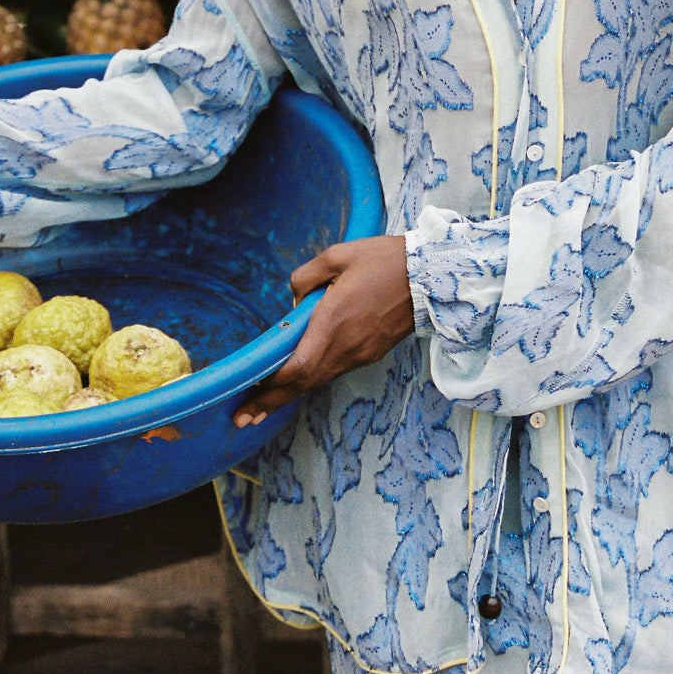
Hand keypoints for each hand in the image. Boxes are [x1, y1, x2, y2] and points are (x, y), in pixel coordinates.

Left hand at [232, 234, 413, 427]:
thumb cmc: (383, 261)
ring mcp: (359, 354)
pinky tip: (298, 381)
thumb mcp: (337, 255)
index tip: (247, 393)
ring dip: (288, 394)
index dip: (270, 384)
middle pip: (302, 384)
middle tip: (241, 418)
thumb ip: (305, 277)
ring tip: (261, 407)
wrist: (430, 276)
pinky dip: (310, 381)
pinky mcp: (370, 353)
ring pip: (318, 381)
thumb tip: (293, 302)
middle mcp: (345, 347)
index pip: (296, 367)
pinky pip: (334, 372)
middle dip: (269, 402)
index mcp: (333, 323)